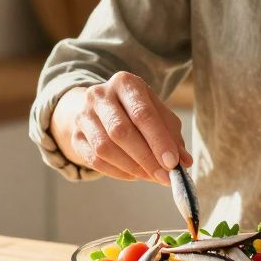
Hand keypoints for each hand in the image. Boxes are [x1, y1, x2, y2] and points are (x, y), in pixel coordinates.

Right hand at [51, 71, 192, 185]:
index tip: (172, 163)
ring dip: (132, 167)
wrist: (101, 107)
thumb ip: (172, 136)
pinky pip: (95, 160)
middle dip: (146, 158)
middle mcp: (100, 95)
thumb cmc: (136, 110)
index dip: (158, 140)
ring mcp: (84, 115)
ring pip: (105, 148)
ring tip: (152, 176)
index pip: (142, 113)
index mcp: (125, 83)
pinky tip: (135, 175)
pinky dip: (119, 172)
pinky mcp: (76, 136)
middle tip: (165, 177)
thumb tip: (184, 162)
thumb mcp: (158, 114)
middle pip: (121, 131)